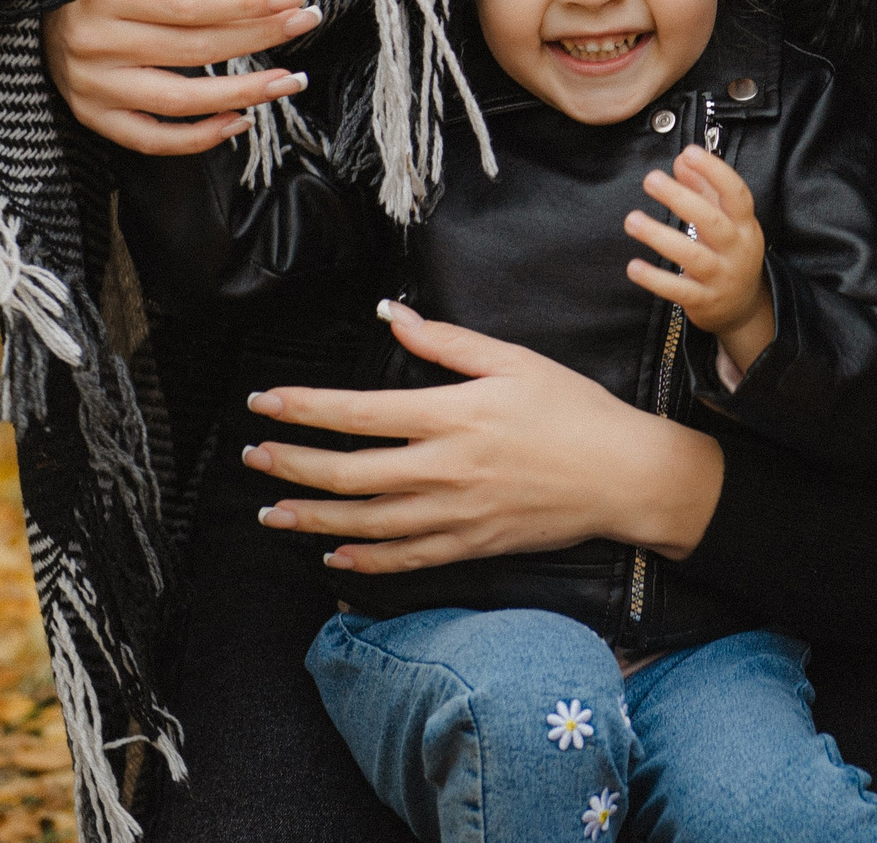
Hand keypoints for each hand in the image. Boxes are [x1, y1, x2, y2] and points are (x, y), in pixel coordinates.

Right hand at [39, 0, 323, 153]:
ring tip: (291, 81)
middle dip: (260, 37)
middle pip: (196, 47)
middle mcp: (97, 40)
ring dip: (243, 93)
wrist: (38, 17)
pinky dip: (199, 137)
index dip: (247, 3)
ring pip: (180, 98)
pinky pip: (152, 138)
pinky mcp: (95, 118)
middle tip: (308, 23)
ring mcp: (94, 85)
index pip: (192, 3)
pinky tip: (241, 122)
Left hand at [241, 303, 725, 572]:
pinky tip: (333, 556)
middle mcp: (446, 469)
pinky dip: (365, 560)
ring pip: (367, 522)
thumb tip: (397, 316)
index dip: (305, 408)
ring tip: (272, 511)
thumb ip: (448, 343)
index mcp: (454, 415)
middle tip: (253, 457)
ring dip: (312, 518)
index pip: (360, 412)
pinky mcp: (472, 544)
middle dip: (293, 465)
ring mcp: (457, 513)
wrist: (624, 476)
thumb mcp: (515, 361)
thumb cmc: (574, 411)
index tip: (265, 403)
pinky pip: (406, 558)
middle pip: (350, 473)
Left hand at [625, 145, 774, 372]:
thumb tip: (681, 161)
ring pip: (692, 256)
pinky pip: (678, 289)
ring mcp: (722, 277)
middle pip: (711, 221)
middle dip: (680, 198)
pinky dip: (655, 278)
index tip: (689, 152)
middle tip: (651, 180)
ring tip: (632, 220)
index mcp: (744, 224)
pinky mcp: (705, 301)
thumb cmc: (729, 253)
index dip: (715, 171)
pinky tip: (634, 266)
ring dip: (660, 237)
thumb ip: (703, 189)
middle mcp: (736, 249)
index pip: (736, 194)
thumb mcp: (725, 220)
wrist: (743, 306)